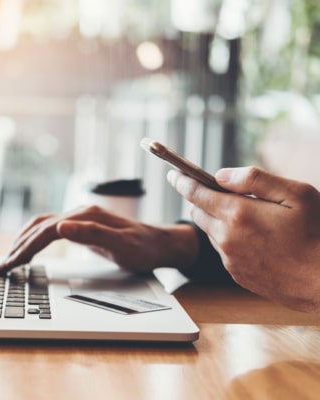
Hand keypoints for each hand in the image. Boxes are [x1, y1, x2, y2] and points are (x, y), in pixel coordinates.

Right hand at [0, 205, 198, 275]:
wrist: (160, 244)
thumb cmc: (144, 247)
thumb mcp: (122, 244)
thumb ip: (92, 234)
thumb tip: (60, 227)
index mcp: (85, 216)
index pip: (46, 232)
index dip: (25, 248)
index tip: (10, 266)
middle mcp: (79, 213)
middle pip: (39, 227)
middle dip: (18, 247)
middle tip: (1, 268)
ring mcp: (79, 218)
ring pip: (42, 226)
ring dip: (23, 241)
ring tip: (9, 258)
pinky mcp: (81, 226)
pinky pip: (50, 230)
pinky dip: (34, 238)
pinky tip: (29, 248)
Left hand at [168, 166, 319, 311]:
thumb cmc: (319, 235)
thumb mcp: (296, 195)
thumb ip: (254, 180)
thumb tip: (220, 175)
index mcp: (238, 214)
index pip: (196, 193)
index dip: (182, 181)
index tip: (173, 174)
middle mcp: (227, 238)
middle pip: (198, 213)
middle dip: (202, 199)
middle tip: (220, 193)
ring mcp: (230, 259)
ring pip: (210, 232)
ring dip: (217, 220)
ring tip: (247, 217)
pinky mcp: (237, 274)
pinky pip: (223, 251)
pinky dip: (229, 239)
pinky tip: (255, 239)